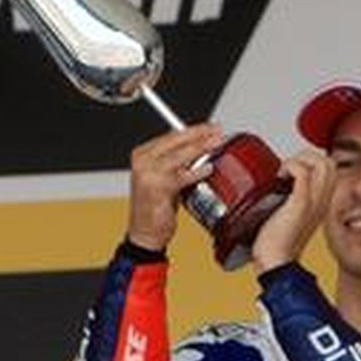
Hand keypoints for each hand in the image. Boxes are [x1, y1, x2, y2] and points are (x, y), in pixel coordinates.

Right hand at [127, 123, 227, 251]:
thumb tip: (199, 147)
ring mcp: (148, 174)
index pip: (171, 135)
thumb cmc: (155, 208)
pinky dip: (197, 172)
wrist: (144, 233)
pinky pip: (182, 176)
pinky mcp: (157, 188)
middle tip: (218, 131)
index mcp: (142, 154)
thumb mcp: (164, 178)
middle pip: (176, 140)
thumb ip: (177, 162)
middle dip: (200, 134)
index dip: (194, 129)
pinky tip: (208, 168)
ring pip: (180, 155)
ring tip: (217, 144)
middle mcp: (142, 161)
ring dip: (201, 148)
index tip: (210, 127)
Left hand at [249, 147, 334, 270]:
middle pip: (330, 162)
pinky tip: (278, 178)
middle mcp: (322, 201)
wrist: (274, 262)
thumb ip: (289, 198)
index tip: (289, 171)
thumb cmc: (275, 242)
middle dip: (306, 156)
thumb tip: (277, 182)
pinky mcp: (300, 204)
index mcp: (321, 202)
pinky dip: (289, 167)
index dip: (310, 161)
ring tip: (283, 173)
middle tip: (286, 169)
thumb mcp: (288, 214)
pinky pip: (302, 173)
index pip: (330, 169)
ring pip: (322, 162)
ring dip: (300, 159)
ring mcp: (314, 202)